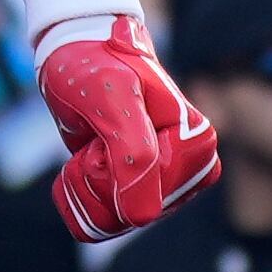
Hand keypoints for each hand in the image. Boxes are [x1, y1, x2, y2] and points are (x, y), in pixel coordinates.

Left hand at [37, 18, 220, 240]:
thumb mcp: (111, 96)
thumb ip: (133, 152)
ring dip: (86, 186)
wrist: (75, 49)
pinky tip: (81, 163)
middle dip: (98, 178)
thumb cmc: (96, 62)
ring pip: (115, 221)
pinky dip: (79, 197)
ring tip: (90, 144)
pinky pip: (102, 222)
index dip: (115, 169)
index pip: (151, 196)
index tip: (110, 123)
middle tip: (97, 131)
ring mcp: (160, 181)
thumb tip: (143, 217)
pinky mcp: (135, 190)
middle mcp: (185, 167)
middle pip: (133, 214)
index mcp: (196, 142)